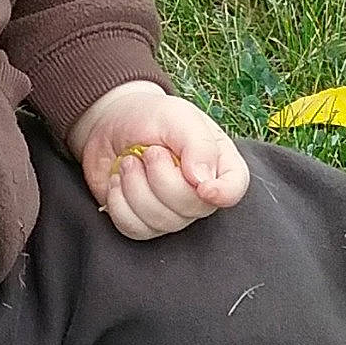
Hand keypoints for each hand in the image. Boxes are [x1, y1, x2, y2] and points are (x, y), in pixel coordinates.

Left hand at [68, 81, 249, 241]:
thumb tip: (203, 182)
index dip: (222, 193)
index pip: (235, 188)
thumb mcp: (176, 116)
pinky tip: (118, 181)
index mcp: (218, 163)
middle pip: (192, 208)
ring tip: (130, 161)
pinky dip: (118, 202)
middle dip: (161, 177)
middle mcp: (200, 193)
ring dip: (135, 187)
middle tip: (149, 151)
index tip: (201, 186)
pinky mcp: (144, 222)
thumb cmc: (150, 117)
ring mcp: (173, 212)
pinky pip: (135, 228)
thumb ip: (197, 144)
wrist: (111, 123)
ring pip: (161, 221)